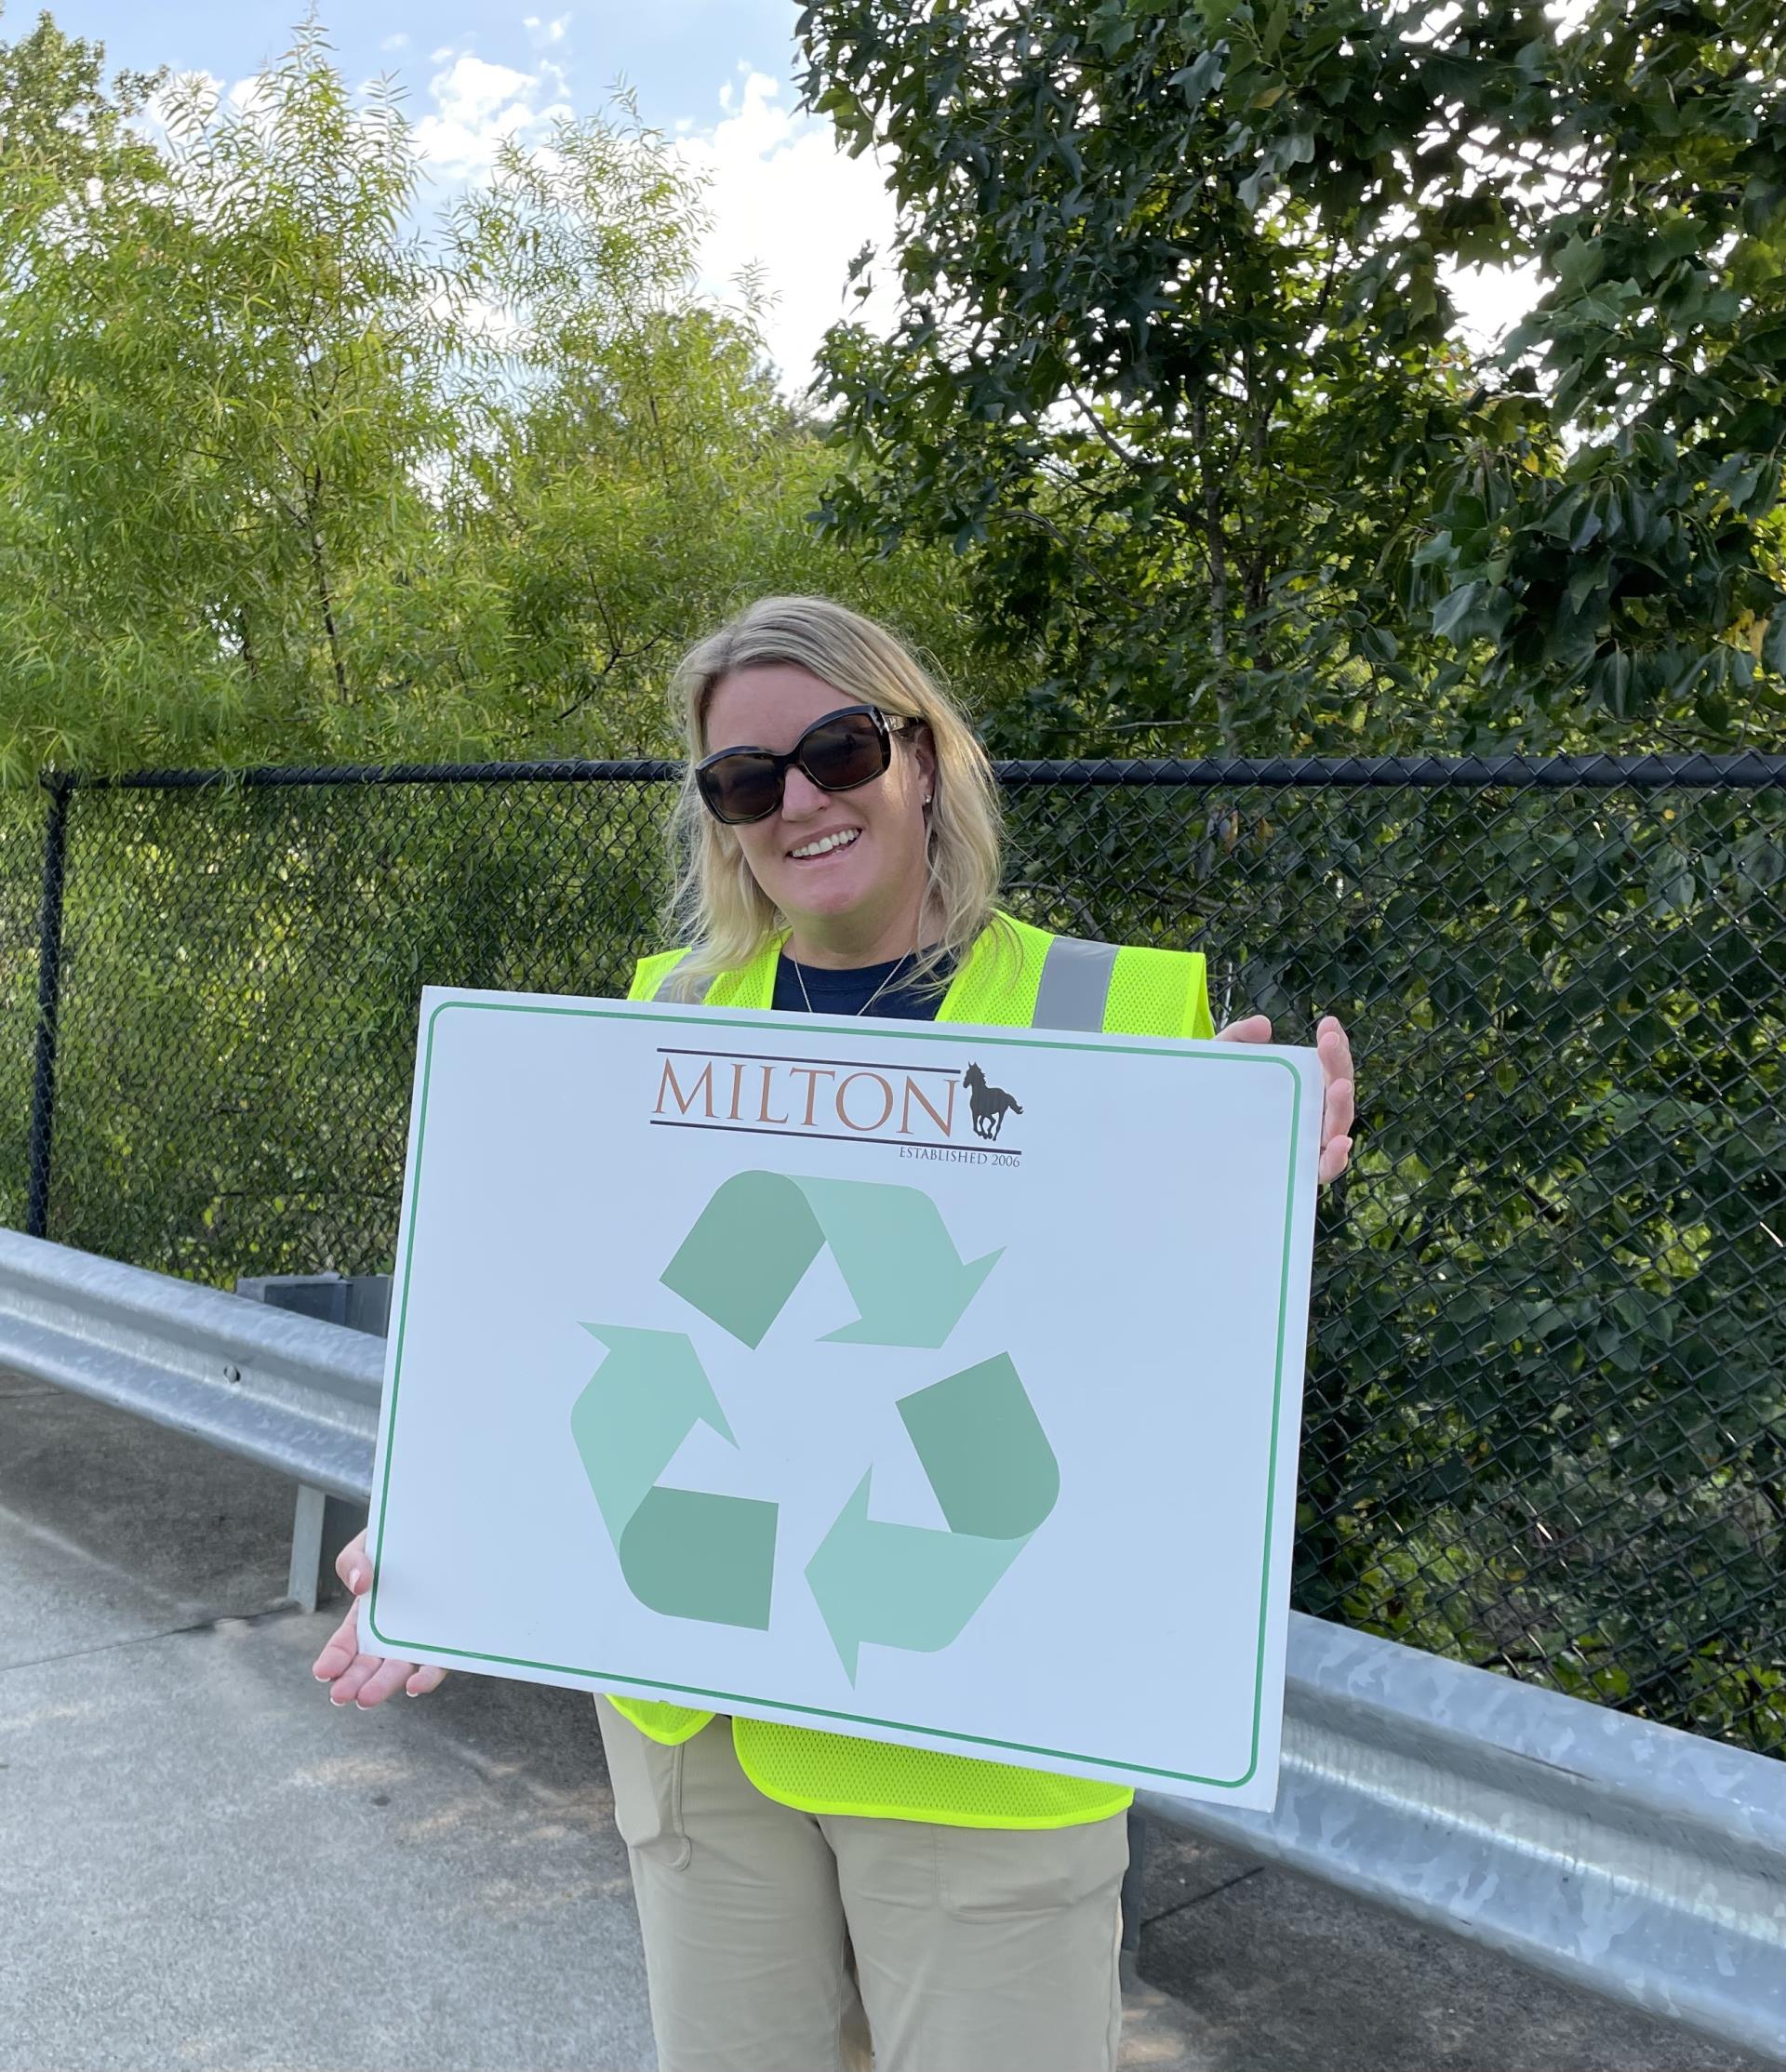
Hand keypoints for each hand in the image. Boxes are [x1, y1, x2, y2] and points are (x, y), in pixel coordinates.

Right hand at [309, 1526, 446, 1707]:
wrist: (440, 1527)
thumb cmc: (396, 1540)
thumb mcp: (366, 1545)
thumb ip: (352, 1561)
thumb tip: (359, 1584)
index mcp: (367, 1616)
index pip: (346, 1644)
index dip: (334, 1658)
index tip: (323, 1670)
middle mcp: (392, 1633)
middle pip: (370, 1664)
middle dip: (354, 1681)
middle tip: (341, 1695)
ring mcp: (420, 1638)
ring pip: (401, 1668)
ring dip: (384, 1684)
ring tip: (368, 1698)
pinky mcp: (449, 1638)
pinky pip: (440, 1661)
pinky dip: (427, 1676)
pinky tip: (415, 1684)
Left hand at [1215, 1011, 1355, 1184]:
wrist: (1190, 1136)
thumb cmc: (1217, 1097)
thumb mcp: (1223, 1062)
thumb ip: (1238, 1037)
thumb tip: (1263, 1025)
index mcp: (1303, 1085)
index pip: (1328, 1063)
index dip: (1335, 1044)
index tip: (1328, 1024)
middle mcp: (1312, 1112)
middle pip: (1337, 1090)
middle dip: (1337, 1064)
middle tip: (1328, 1043)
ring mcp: (1308, 1141)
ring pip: (1336, 1125)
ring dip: (1342, 1105)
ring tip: (1341, 1086)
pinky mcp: (1300, 1172)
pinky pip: (1324, 1168)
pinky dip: (1336, 1158)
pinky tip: (1341, 1143)